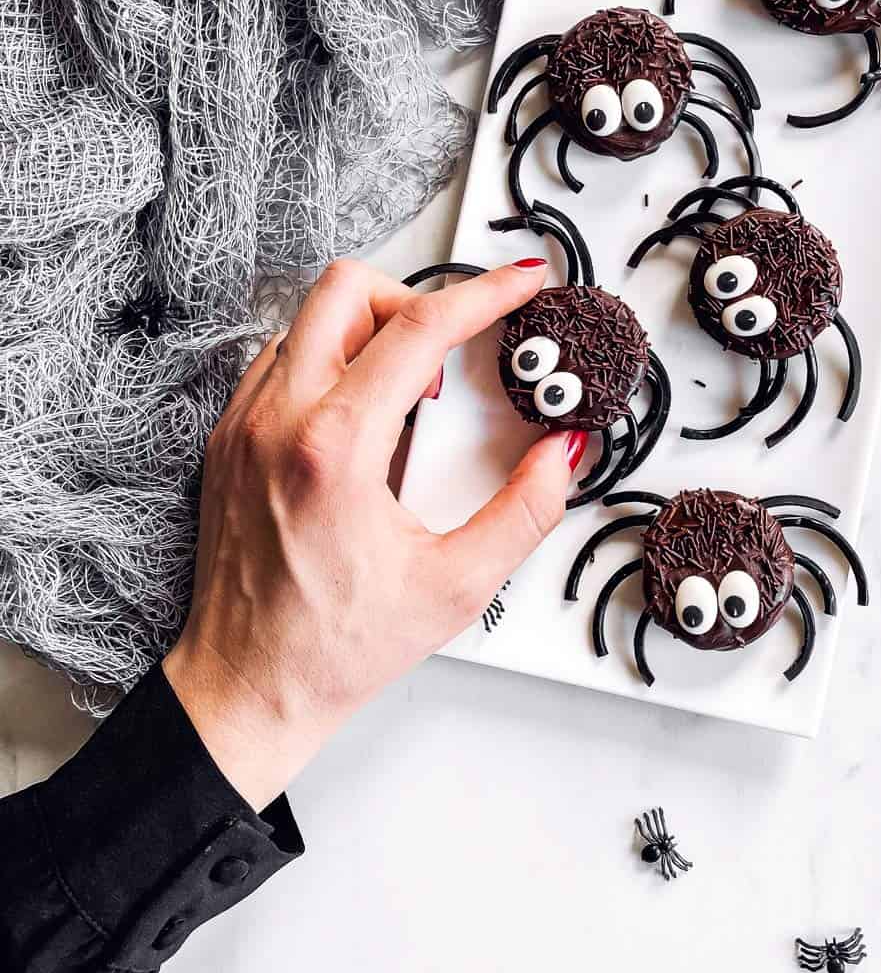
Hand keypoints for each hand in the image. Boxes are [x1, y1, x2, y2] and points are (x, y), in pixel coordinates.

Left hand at [163, 257, 584, 810]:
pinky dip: (329, 367)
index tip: (522, 283)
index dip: (485, 294)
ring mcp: (242, 426)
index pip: (420, 328)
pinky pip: (281, 362)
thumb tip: (562, 453)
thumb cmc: (333, 648)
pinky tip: (362, 423)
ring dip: (369, 334)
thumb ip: (525, 510)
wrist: (244, 689)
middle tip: (450, 352)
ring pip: (308, 320)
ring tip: (408, 399)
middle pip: (346, 288)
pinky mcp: (227, 441)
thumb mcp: (457, 586)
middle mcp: (277, 421)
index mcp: (334, 447)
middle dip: (413, 299)